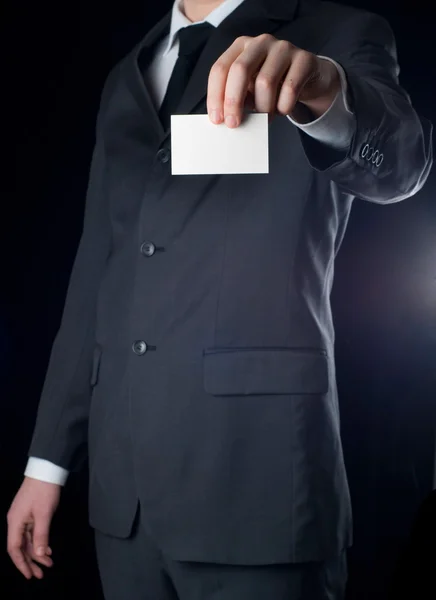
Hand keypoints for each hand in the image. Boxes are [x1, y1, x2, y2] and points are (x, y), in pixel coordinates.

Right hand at [7, 477, 60, 578]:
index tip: (29, 575)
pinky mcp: (30, 513)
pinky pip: (32, 532)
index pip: (14, 549)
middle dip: (30, 561)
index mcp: (15, 522)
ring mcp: (23, 517)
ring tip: (49, 563)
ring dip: (37, 552)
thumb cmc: (44, 491)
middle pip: (20, 547)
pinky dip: (39, 541)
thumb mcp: (44, 514)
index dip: (21, 563)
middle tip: (42, 574)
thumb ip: (41, 535)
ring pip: (27, 540)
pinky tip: (48, 549)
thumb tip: (38, 554)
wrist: (46, 470)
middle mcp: (16, 521)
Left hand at [207, 34, 340, 126]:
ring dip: (263, 108)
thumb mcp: (249, 89)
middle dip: (233, 101)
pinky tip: (282, 109)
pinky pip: (290, 89)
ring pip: (265, 82)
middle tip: (234, 123)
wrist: (306, 78)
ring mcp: (283, 48)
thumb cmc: (272, 85)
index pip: (221, 69)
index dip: (216, 96)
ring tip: (266, 117)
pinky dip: (283, 107)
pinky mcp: (304, 59)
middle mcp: (260, 42)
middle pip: (240, 70)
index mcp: (241, 46)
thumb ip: (236, 98)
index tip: (217, 119)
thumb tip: (224, 118)